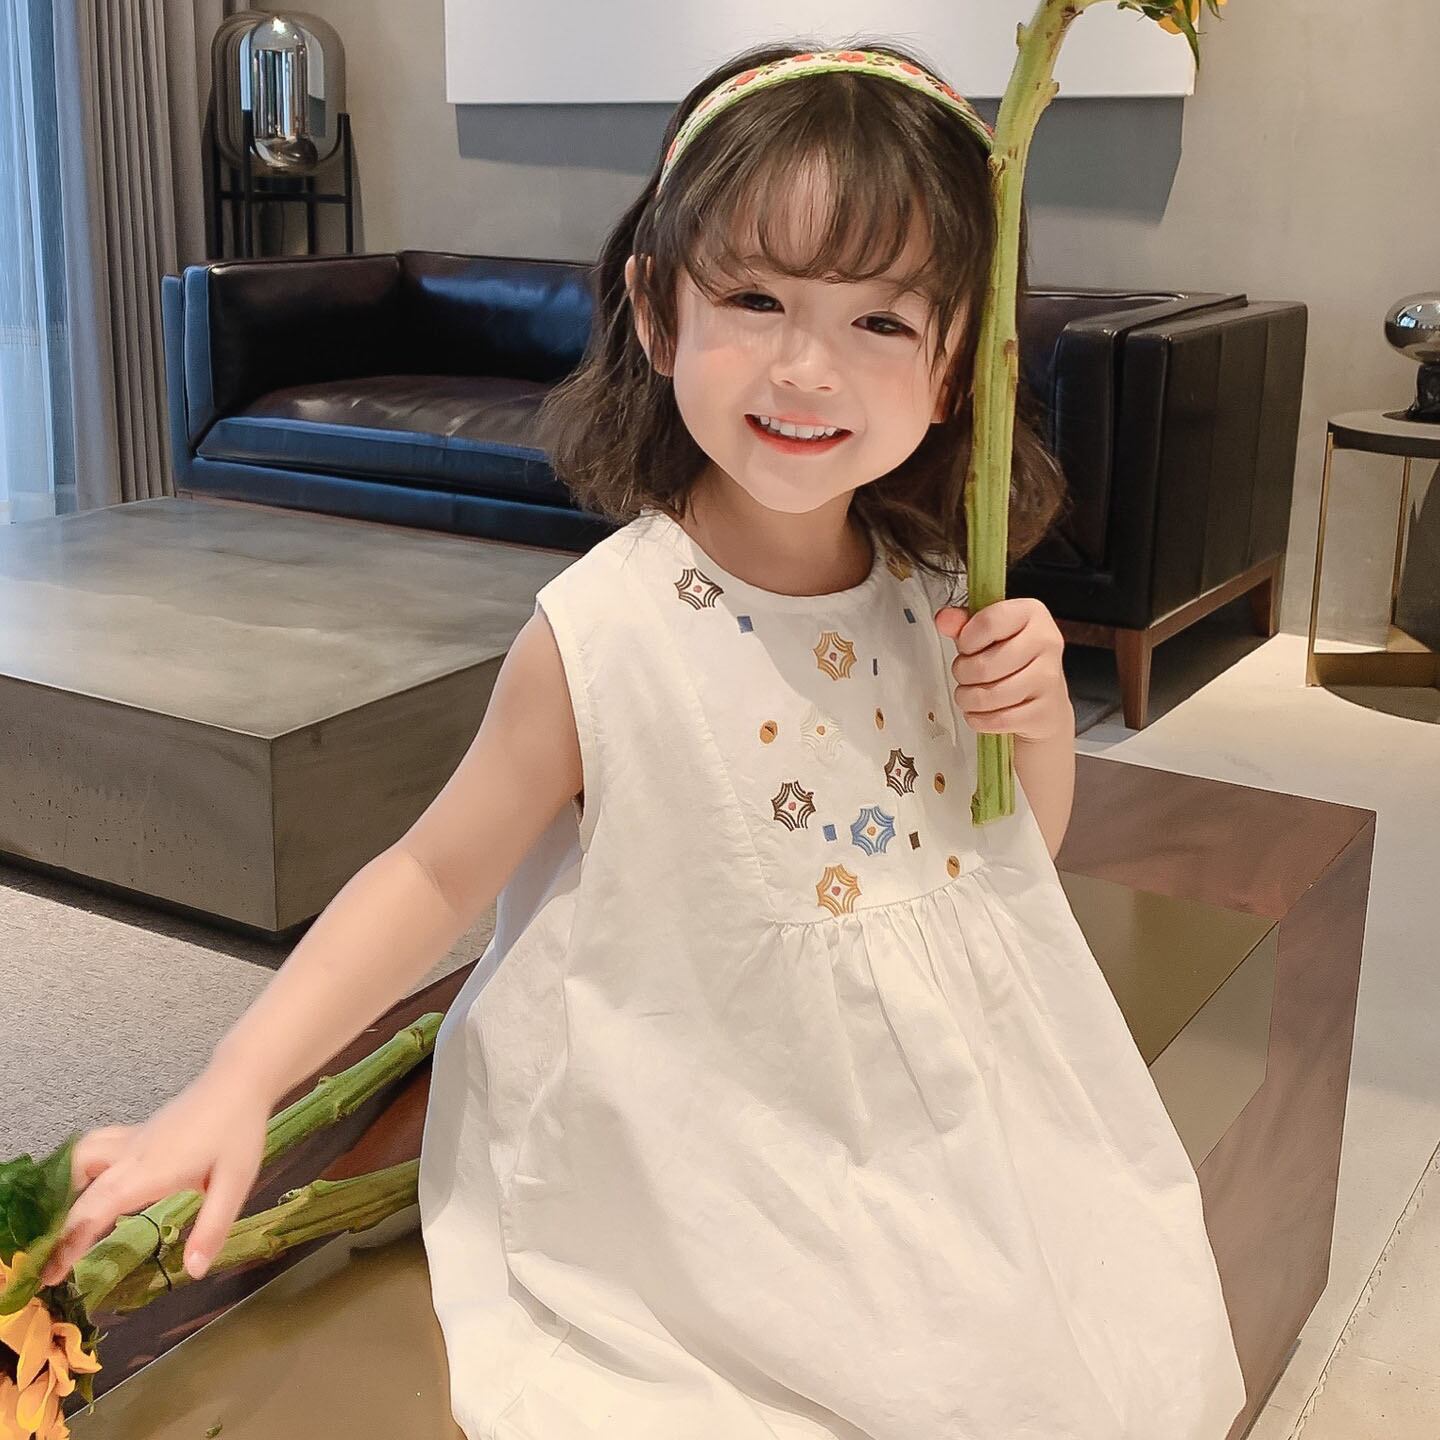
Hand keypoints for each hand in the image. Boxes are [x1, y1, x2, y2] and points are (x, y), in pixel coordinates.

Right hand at [37, 1066, 270, 1288]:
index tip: (51, 1273)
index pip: (96, 1209)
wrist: (239, 1079)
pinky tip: (93, 1187)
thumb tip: (193, 1271)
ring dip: (65, 1189)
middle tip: (50, 1266)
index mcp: (149, 1171)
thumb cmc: (239, 1130)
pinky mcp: (139, 1132)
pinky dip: (81, 1170)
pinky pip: (96, 1149)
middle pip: (79, 1191)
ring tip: (65, 1222)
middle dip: (60, 1230)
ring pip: (80, 1159)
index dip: (70, 1242)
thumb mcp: (235, 1182)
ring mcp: (132, 1140)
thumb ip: (213, 1227)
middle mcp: (131, 1155)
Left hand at [934, 598, 1072, 743]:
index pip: (989, 621)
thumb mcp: (988, 635)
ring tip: (971, 694)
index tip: (966, 647)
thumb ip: (963, 624)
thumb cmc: (1013, 662)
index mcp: (1032, 613)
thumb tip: (944, 619)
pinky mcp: (1046, 712)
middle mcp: (1046, 642)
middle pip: (984, 665)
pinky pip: (999, 720)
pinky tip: (982, 712)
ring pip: (989, 695)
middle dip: (963, 674)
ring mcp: (1049, 678)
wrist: (1045, 702)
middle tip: (966, 674)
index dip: (966, 640)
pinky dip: (980, 719)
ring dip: (968, 699)